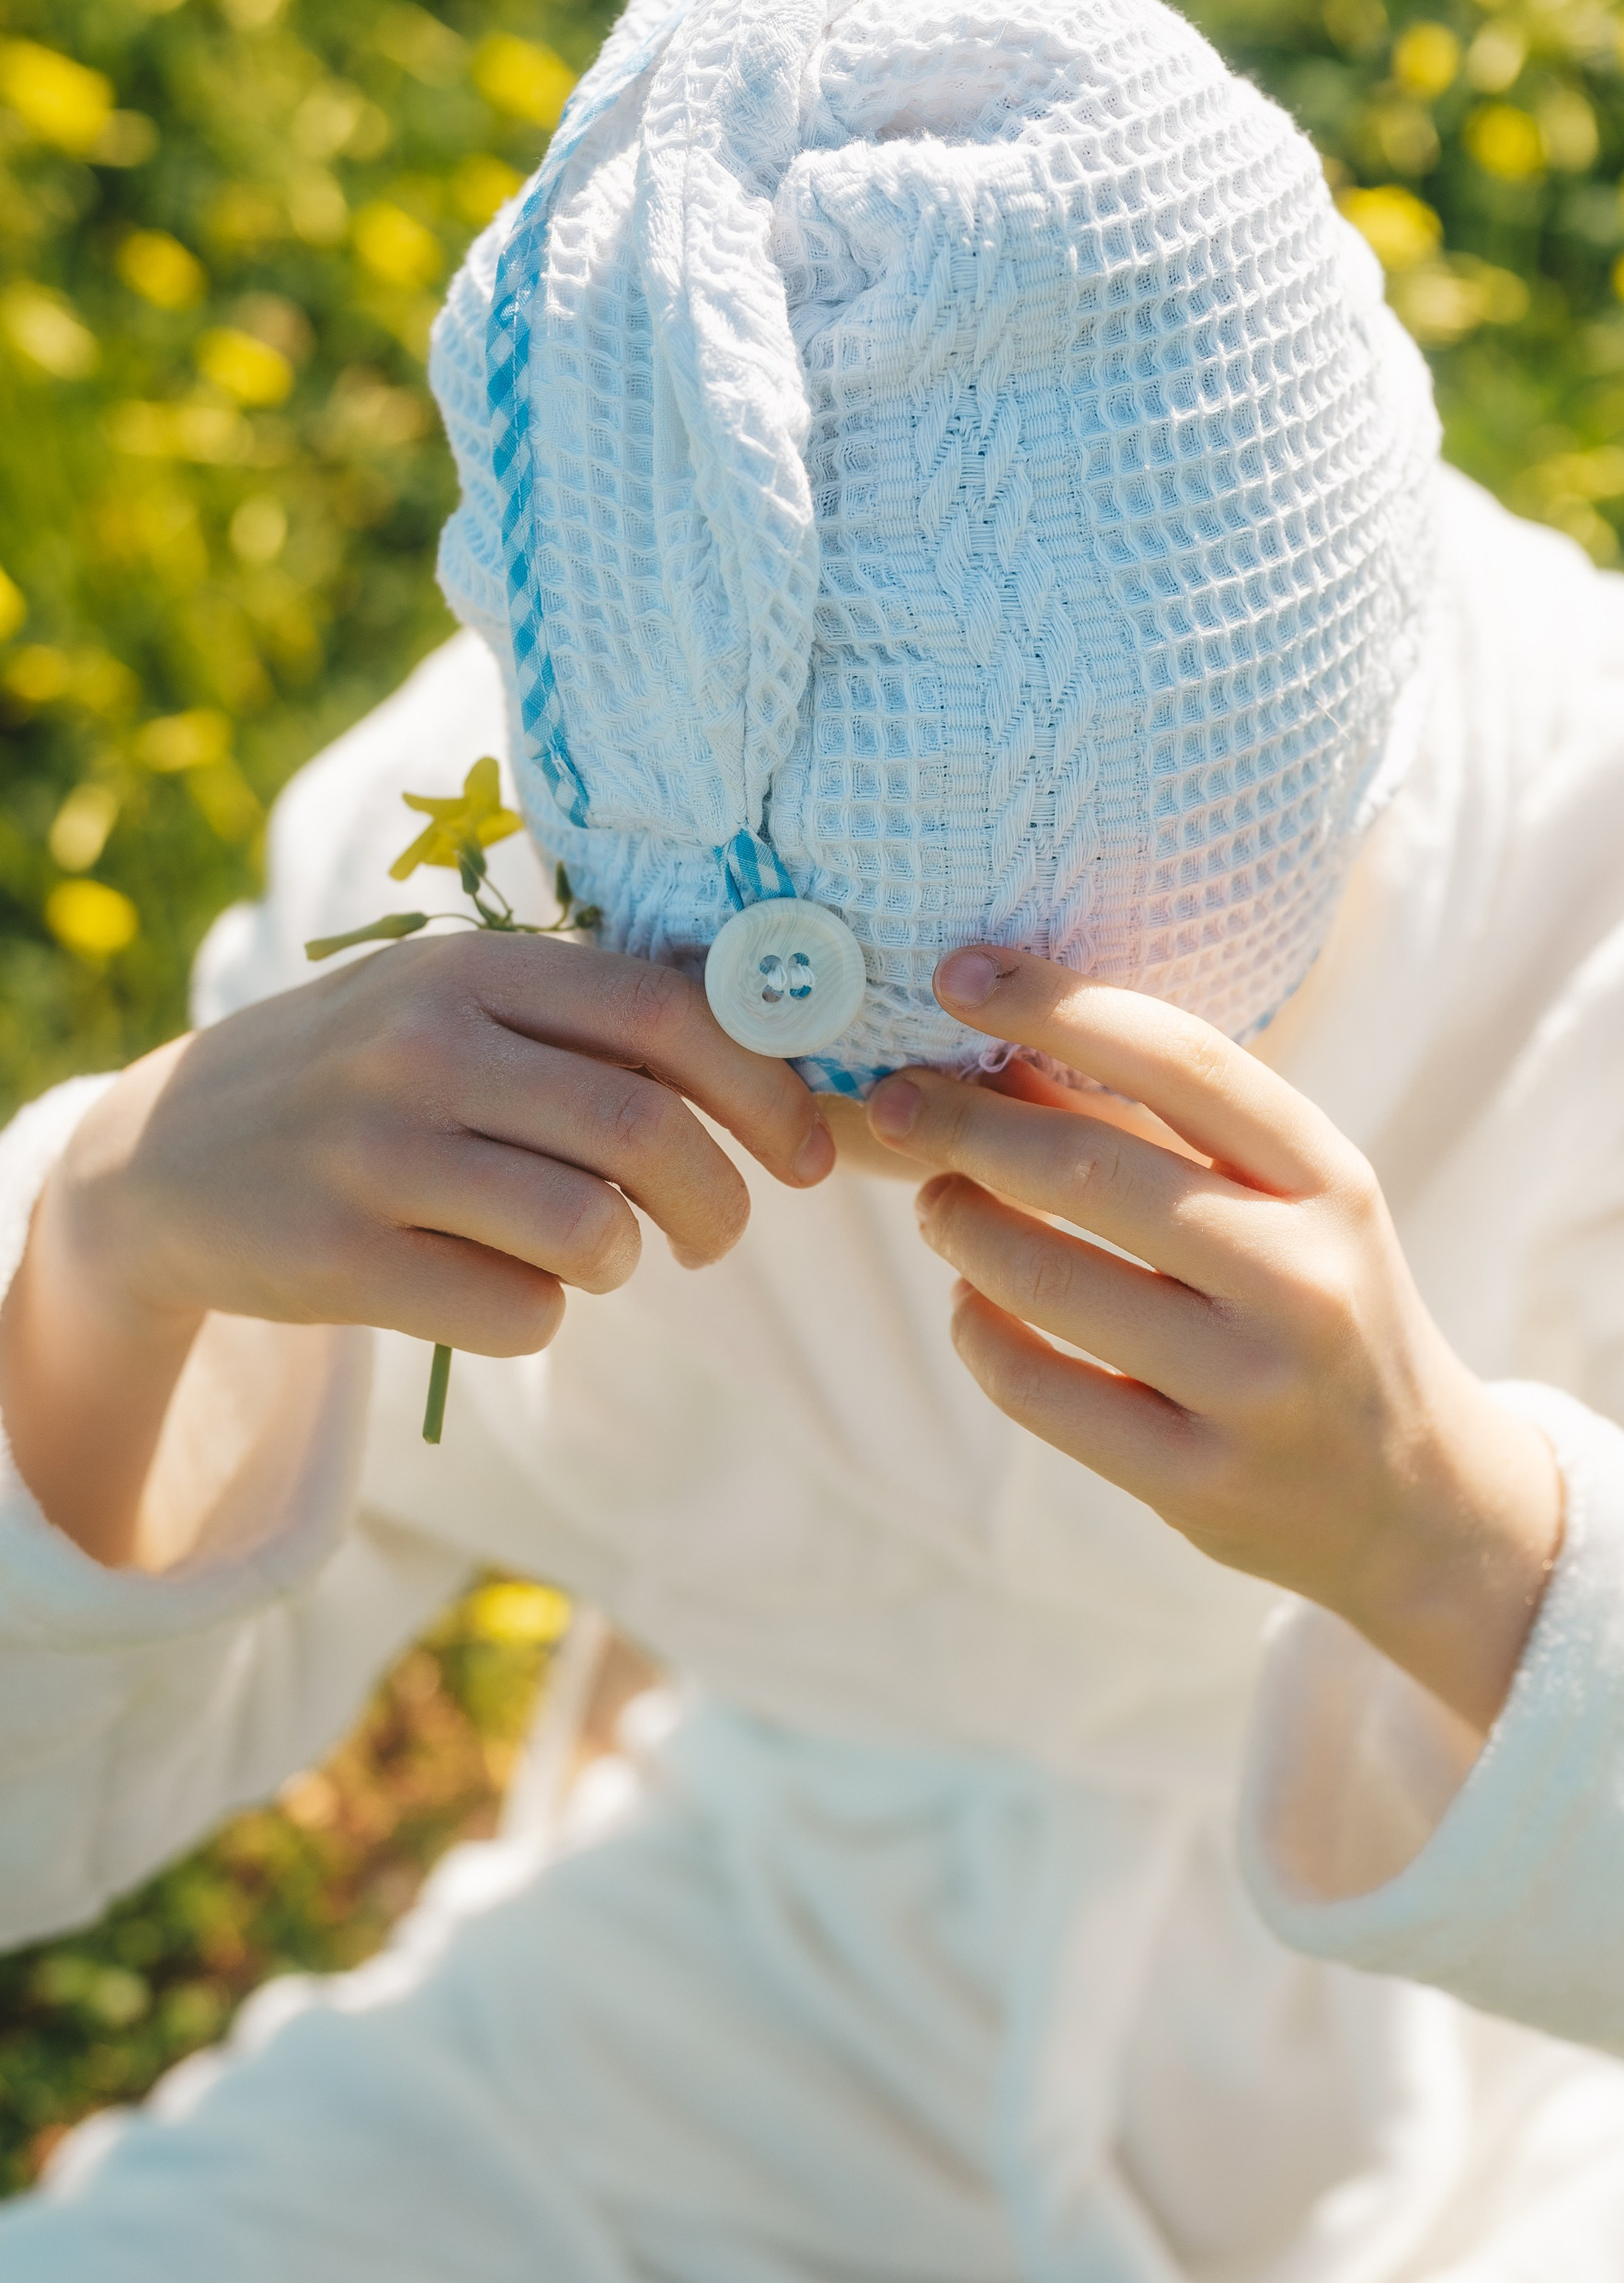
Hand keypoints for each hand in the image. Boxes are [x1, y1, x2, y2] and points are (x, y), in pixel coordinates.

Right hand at [2, 933, 832, 1562]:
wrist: (160, 1160)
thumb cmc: (364, 1081)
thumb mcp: (455, 1005)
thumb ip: (587, 1016)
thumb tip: (773, 1050)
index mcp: (473, 966)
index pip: (669, 1011)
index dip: (766, 1091)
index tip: (805, 1154)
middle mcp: (423, 1044)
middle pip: (647, 1130)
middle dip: (720, 1201)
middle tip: (717, 1235)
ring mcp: (373, 1151)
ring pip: (592, 1230)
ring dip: (630, 1261)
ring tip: (603, 1256)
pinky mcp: (338, 1258)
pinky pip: (517, 1312)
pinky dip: (543, 1316)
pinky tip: (503, 1291)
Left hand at [867, 948, 1560, 1731]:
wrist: (1415, 1498)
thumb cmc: (1320, 1309)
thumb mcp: (1291, 1206)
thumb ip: (1168, 1133)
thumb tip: (999, 1050)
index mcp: (1331, 1182)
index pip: (1184, 1062)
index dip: (1058, 1006)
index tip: (961, 973)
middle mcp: (1303, 1280)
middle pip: (1093, 1168)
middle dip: (967, 1123)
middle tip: (898, 1101)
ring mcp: (1252, 1389)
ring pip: (1049, 1281)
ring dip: (962, 1225)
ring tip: (937, 1201)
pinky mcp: (1197, 1484)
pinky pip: (1037, 1391)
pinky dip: (977, 1331)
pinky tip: (970, 1303)